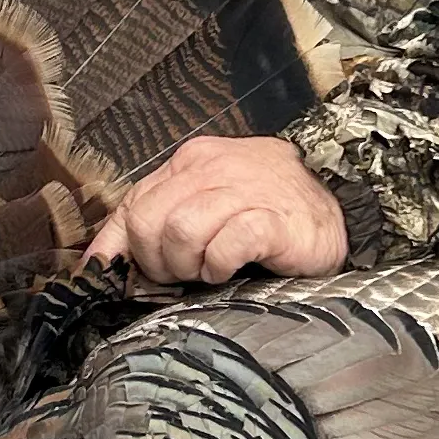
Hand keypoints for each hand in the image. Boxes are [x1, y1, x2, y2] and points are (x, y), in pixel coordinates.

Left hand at [86, 135, 347, 284]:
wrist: (339, 206)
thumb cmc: (269, 211)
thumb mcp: (208, 205)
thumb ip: (159, 221)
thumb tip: (100, 260)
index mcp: (191, 162)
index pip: (132, 204)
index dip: (121, 247)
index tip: (120, 276)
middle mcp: (212, 168)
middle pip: (149, 221)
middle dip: (156, 261)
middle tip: (182, 274)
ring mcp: (242, 190)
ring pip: (180, 231)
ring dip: (188, 264)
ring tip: (209, 270)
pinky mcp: (270, 219)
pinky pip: (225, 245)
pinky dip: (219, 266)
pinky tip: (230, 270)